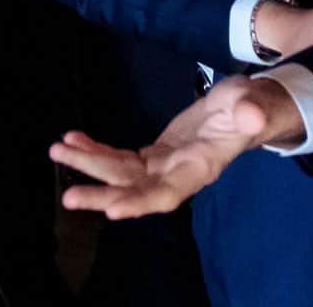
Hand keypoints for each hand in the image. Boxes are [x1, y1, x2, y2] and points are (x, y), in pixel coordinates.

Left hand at [50, 75, 302, 217]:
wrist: (246, 106)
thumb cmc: (253, 105)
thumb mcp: (254, 102)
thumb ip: (250, 111)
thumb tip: (250, 115)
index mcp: (201, 168)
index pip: (169, 194)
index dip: (140, 203)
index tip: (112, 210)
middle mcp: (178, 174)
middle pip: (135, 191)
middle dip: (101, 194)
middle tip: (68, 197)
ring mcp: (164, 166)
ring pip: (121, 175)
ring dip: (89, 166)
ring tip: (59, 152)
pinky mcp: (154, 155)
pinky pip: (120, 157)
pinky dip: (96, 150)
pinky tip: (73, 140)